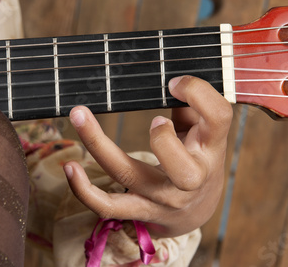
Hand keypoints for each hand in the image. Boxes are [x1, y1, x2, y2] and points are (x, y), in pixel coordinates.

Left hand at [63, 76, 232, 236]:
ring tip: (79, 115)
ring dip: (99, 145)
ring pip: (129, 177)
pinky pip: (108, 206)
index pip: (218, 119)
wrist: (195, 210)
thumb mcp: (203, 133)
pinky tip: (70, 167)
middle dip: (162, 141)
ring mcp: (162, 197)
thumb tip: (166, 77)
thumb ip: (189, 106)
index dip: (198, 94)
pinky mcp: (138, 209)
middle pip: (181, 169)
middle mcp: (191, 178)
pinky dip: (84, 189)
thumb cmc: (197, 158)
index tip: (174, 82)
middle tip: (154, 119)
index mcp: (210, 148)